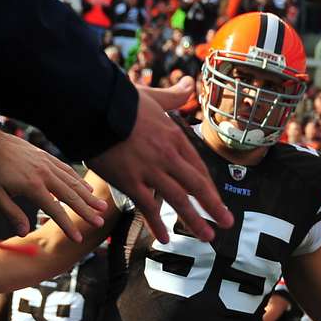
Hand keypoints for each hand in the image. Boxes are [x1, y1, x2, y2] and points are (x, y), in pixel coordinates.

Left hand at [0, 131, 107, 241]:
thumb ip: (11, 213)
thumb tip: (24, 233)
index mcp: (32, 186)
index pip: (55, 210)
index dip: (67, 225)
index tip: (78, 238)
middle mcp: (44, 174)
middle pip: (71, 196)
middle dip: (87, 210)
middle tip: (100, 221)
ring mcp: (47, 164)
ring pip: (73, 182)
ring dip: (88, 195)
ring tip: (102, 206)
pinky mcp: (46, 157)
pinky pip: (67, 170)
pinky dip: (78, 180)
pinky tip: (86, 188)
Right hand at [86, 77, 232, 243]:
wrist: (93, 106)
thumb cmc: (120, 100)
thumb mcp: (153, 96)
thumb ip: (174, 96)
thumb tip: (188, 81)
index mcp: (174, 137)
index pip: (198, 167)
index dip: (209, 187)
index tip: (217, 201)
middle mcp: (167, 156)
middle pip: (196, 186)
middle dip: (214, 207)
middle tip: (227, 224)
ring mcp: (150, 170)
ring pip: (179, 200)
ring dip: (195, 221)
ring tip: (207, 237)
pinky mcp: (130, 180)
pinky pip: (147, 207)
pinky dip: (157, 224)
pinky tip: (165, 238)